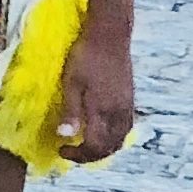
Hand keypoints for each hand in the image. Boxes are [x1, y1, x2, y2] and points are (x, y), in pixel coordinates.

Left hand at [54, 21, 134, 164]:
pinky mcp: (130, 99)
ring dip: (105, 148)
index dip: (78, 155)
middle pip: (109, 147)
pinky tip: (104, 131)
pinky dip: (115, 137)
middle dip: (91, 156)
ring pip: (120, 139)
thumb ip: (71, 111)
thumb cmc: (86, 56)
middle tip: (73, 152)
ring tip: (87, 145)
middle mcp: (118, 113)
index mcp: (102, 111)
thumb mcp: (71, 83)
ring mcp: (127, 106)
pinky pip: (126, 128)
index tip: (61, 150)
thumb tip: (65, 136)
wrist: (110, 35)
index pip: (94, 147)